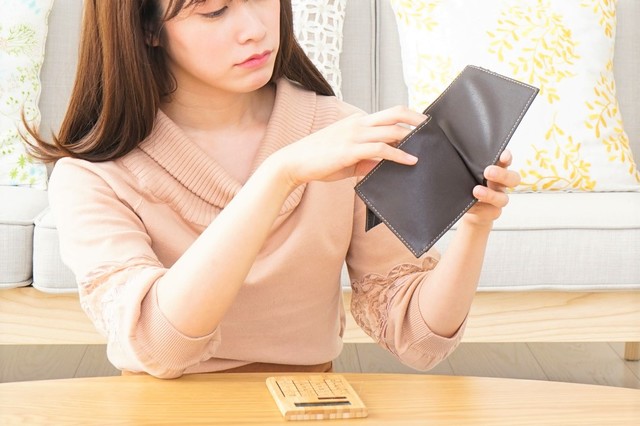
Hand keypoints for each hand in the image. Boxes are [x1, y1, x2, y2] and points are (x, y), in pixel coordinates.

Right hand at [273, 106, 427, 188]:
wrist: (293, 163)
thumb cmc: (318, 160)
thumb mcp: (347, 158)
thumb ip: (366, 160)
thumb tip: (384, 166)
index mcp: (357, 122)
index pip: (388, 114)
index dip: (408, 117)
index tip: (423, 125)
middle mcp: (358, 124)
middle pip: (395, 113)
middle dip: (418, 120)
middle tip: (434, 129)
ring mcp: (354, 135)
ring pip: (392, 130)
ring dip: (412, 137)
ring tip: (428, 146)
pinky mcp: (351, 150)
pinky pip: (381, 149)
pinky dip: (399, 155)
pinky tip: (411, 161)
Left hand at [462, 149, 520, 227]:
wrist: (468, 210)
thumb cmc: (468, 186)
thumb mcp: (468, 174)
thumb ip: (468, 165)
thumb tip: (457, 152)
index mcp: (497, 171)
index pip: (506, 162)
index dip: (507, 158)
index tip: (503, 155)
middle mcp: (501, 185)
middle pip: (513, 179)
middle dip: (502, 175)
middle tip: (487, 172)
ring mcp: (498, 200)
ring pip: (503, 199)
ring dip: (490, 194)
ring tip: (476, 191)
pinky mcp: (492, 213)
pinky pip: (488, 212)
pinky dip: (477, 208)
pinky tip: (468, 206)